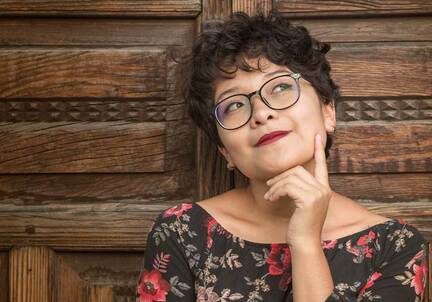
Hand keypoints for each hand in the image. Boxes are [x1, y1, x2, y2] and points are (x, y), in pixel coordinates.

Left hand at [264, 133, 332, 247]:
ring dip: (275, 186)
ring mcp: (318, 194)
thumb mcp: (302, 204)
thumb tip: (286, 178)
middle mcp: (323, 189)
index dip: (318, 150)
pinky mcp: (309, 199)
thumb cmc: (300, 225)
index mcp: (324, 189)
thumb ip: (300, 190)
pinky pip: (287, 186)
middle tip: (269, 186)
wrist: (304, 242)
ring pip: (290, 178)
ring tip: (268, 196)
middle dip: (280, 176)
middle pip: (298, 170)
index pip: (322, 166)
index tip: (317, 136)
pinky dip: (275, 191)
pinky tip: (271, 199)